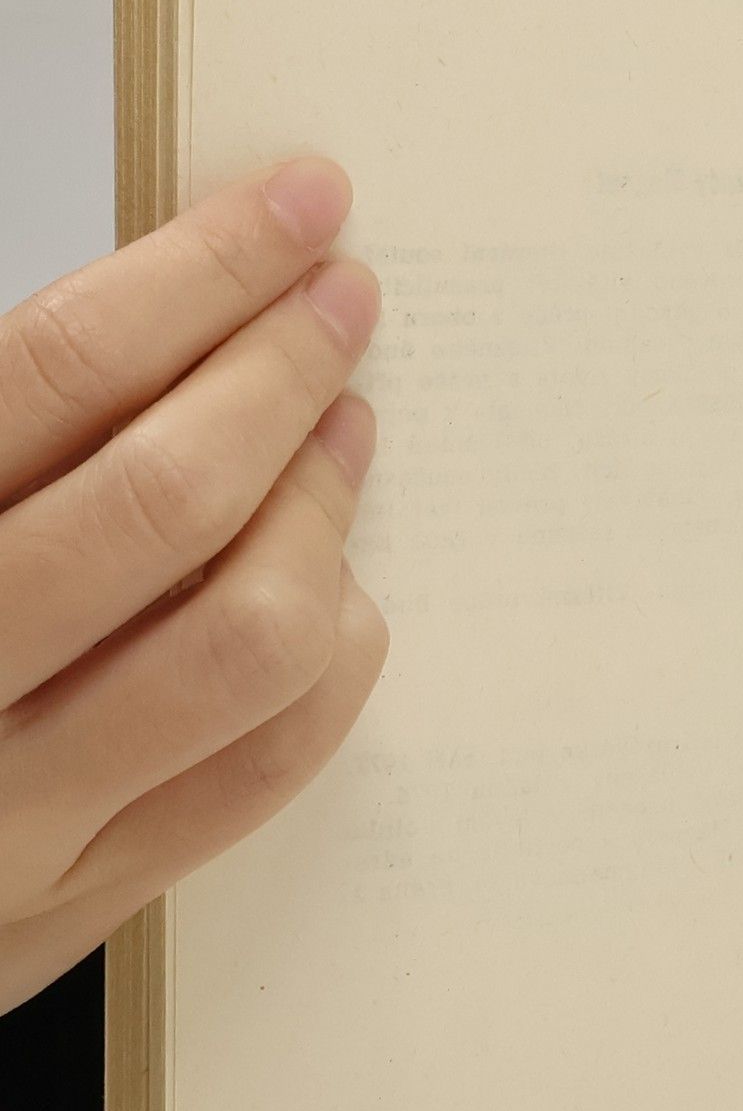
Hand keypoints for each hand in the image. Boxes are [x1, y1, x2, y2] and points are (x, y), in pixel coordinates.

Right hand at [0, 160, 385, 1016]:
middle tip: (341, 299)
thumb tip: (162, 311)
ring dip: (320, 515)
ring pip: (249, 640)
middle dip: (278, 374)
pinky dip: (329, 661)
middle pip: (168, 498)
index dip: (201, 273)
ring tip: (340, 437)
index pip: (58, 371)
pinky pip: (264, 768)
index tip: (299, 208)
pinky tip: (334, 590)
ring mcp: (18, 814)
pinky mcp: (81, 901)